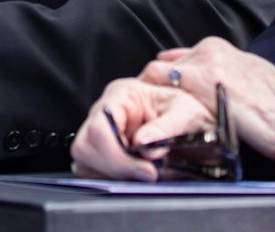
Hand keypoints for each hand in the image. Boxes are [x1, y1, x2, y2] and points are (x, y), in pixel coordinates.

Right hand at [70, 77, 216, 181]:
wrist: (190, 119)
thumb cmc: (186, 110)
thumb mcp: (186, 113)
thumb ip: (166, 127)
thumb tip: (142, 143)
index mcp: (121, 95)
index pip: (99, 128)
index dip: (117, 155)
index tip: (146, 171)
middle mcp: (103, 111)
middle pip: (85, 147)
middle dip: (114, 168)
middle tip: (146, 176)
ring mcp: (99, 131)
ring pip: (84, 161)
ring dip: (112, 175)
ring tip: (142, 175)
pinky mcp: (101, 151)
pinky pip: (91, 170)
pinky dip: (111, 178)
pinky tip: (133, 176)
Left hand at [139, 36, 274, 164]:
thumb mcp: (251, 77)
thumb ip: (226, 74)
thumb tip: (214, 86)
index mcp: (219, 48)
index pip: (176, 60)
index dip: (166, 83)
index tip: (162, 101)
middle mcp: (209, 50)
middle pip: (161, 67)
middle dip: (153, 90)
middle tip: (151, 115)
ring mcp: (204, 65)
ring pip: (154, 74)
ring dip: (150, 97)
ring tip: (148, 122)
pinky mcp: (203, 85)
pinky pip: (160, 89)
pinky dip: (152, 105)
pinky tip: (152, 124)